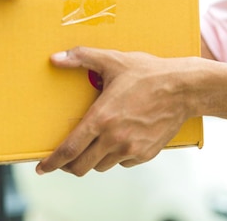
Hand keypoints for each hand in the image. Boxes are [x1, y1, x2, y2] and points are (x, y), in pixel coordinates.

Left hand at [36, 47, 197, 175]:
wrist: (185, 88)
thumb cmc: (148, 73)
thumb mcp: (112, 60)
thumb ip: (81, 58)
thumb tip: (55, 58)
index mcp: (101, 119)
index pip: (69, 150)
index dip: (52, 162)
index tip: (41, 168)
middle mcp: (114, 139)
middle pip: (82, 166)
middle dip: (68, 166)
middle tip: (63, 159)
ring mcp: (131, 149)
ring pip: (101, 166)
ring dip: (92, 159)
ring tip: (91, 145)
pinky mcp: (146, 154)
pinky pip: (122, 163)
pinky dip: (114, 157)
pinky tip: (116, 140)